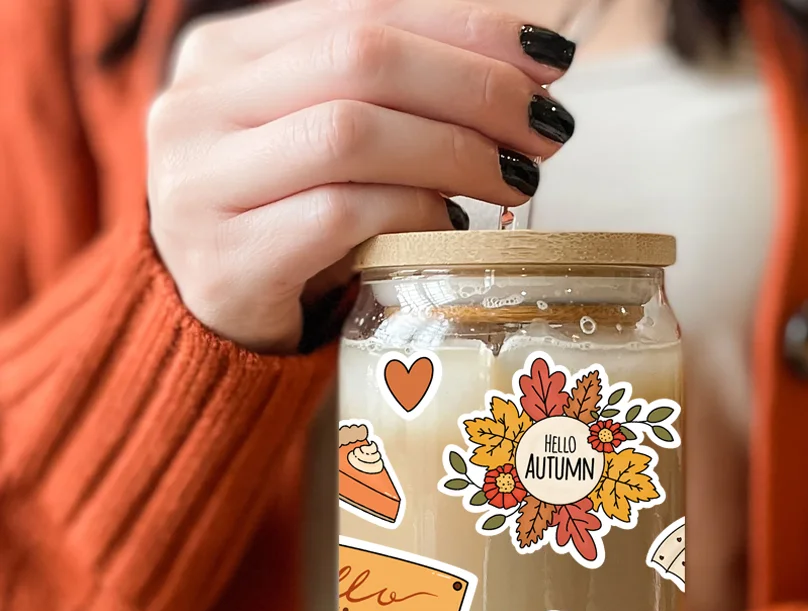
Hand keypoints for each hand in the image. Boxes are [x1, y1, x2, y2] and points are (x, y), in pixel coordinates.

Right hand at [148, 1, 576, 352]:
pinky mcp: (225, 260)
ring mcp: (199, 183)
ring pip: (350, 133)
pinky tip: (452, 227)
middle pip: (360, 59)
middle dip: (473, 87)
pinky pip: (340, 216)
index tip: (547, 56)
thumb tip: (515, 78)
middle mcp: (197, 104)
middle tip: (544, 127)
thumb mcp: (323, 143)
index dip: (465, 27)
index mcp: (225, 54)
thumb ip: (386, 99)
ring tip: (515, 177)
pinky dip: (412, 214)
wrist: (215, 320)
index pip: (360, 12)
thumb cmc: (285, 225)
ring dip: (453, 150)